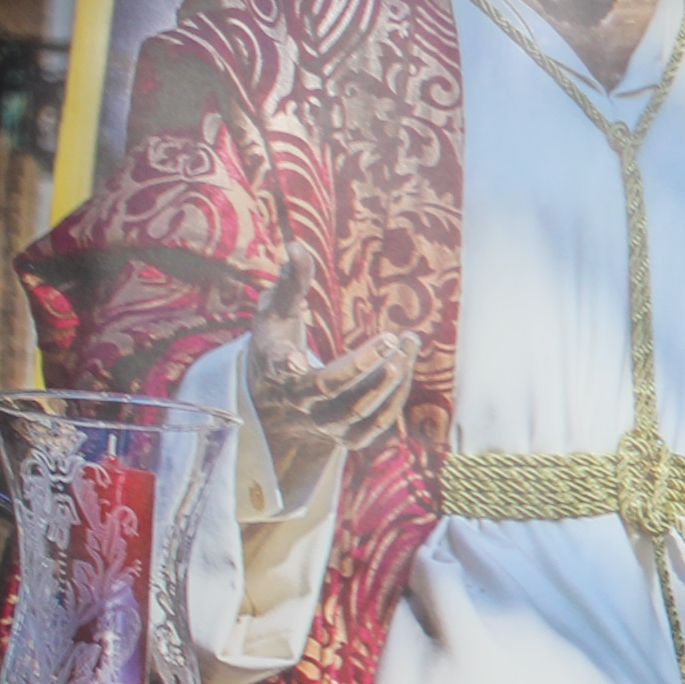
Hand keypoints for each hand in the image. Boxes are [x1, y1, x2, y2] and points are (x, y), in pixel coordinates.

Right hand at [248, 243, 416, 495]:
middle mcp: (298, 404)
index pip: (283, 370)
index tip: (296, 358)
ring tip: (408, 341)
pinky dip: (395, 396)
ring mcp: (323, 425)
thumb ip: (291, 281)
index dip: (287, 366)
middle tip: (393, 337)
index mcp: (276, 370)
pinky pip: (376, 424)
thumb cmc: (277, 345)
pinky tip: (405, 362)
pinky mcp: (346, 438)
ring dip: (389, 378)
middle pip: (332, 391)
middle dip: (364, 365)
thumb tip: (297, 245)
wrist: (275, 402)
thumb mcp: (276, 312)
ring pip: (359, 409)